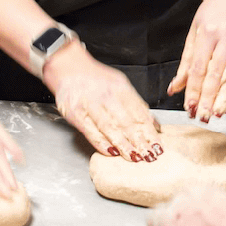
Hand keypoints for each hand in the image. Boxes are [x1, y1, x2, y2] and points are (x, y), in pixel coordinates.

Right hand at [47, 45, 162, 162]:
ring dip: (124, 144)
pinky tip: (112, 152)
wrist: (67, 68)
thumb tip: (154, 124)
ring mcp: (90, 104)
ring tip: (135, 157)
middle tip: (150, 156)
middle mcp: (106, 95)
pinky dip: (101, 143)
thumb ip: (136, 104)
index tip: (158, 146)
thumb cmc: (95, 79)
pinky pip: (90, 131)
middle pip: (126, 121)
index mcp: (120, 88)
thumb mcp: (119, 84)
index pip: (139, 112)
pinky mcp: (75, 114)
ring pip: (110, 127)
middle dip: (140, 141)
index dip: (149, 131)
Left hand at [168, 0, 225, 120]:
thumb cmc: (215, 10)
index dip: (194, 89)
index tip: (190, 106)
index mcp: (207, 32)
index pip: (199, 67)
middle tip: (203, 116)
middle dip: (209, 98)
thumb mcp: (195, 30)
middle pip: (216, 73)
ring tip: (217, 113)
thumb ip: (187, 61)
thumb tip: (175, 87)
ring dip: (225, 97)